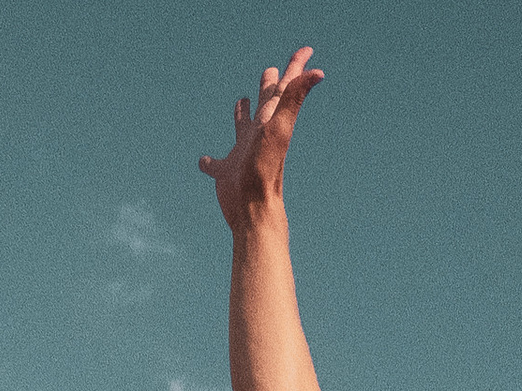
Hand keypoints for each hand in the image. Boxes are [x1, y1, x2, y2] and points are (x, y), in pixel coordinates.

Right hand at [200, 48, 323, 230]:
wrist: (254, 208)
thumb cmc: (266, 168)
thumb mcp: (279, 127)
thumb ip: (294, 98)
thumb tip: (318, 72)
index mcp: (271, 120)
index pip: (285, 87)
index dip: (296, 67)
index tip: (307, 50)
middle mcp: (258, 134)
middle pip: (265, 103)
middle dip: (269, 86)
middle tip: (271, 71)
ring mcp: (242, 153)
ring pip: (242, 127)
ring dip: (241, 114)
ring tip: (240, 101)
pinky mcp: (226, 173)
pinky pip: (215, 164)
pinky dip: (209, 162)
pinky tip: (203, 161)